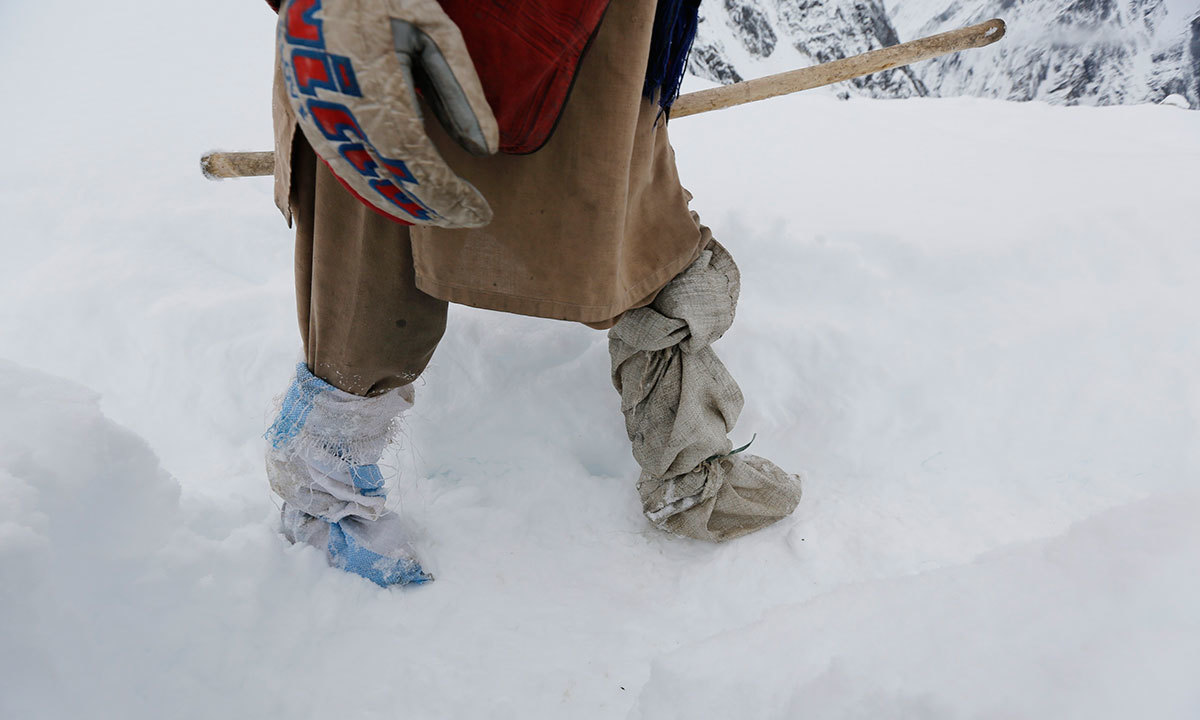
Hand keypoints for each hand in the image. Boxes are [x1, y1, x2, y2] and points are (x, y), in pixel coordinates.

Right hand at [278, 0, 497, 226]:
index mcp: (374, 87)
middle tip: (472, 218)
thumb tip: (487, 150)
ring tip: (446, 216)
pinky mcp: (309, 120)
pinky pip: (344, 170)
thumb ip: (461, 89)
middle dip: (436, 207)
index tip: (481, 211)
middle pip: (392, 181)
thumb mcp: (435, 31)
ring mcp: (319, 119)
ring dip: (408, 207)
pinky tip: (403, 204)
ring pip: (365, 183)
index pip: (417, 162)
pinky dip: (377, 193)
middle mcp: (340, 111)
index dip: (450, 194)